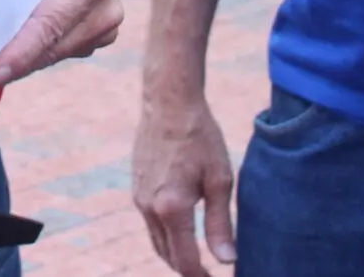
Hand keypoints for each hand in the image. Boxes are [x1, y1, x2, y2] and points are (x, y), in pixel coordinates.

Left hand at [0, 0, 122, 87]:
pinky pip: (62, 51)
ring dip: (23, 63)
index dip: (20, 52)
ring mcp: (106, 28)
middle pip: (50, 48)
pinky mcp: (102, 37)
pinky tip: (12, 57)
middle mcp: (103, 11)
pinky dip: (38, 53)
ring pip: (55, 55)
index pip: (48, 25)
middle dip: (12, 64)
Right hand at [132, 92, 235, 275]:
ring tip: (198, 256)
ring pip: (156, 241)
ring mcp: (139, 198)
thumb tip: (226, 260)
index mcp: (172, 209)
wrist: (168, 103)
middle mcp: (150, 208)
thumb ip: (221, 224)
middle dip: (187, 269)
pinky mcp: (136, 188)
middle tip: (209, 272)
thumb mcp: (219, 180)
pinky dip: (165, 235)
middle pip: (167, 256)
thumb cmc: (200, 138)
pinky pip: (150, 224)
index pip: (185, 261)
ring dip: (175, 255)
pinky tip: (182, 228)